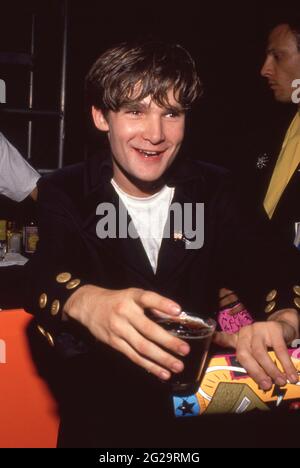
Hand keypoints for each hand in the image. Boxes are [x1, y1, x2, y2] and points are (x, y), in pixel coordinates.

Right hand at [64, 285, 189, 379]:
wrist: (88, 305)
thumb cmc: (117, 300)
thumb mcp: (132, 295)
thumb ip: (151, 304)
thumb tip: (175, 316)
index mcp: (132, 297)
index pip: (148, 298)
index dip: (163, 304)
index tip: (178, 311)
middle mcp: (125, 313)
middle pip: (148, 329)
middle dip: (168, 341)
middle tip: (185, 350)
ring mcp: (118, 329)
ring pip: (142, 347)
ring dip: (161, 358)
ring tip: (177, 366)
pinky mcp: (114, 343)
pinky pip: (134, 356)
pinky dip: (149, 365)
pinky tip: (162, 372)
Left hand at [213, 309, 298, 390]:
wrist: (284, 327)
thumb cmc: (267, 343)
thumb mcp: (255, 349)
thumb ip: (252, 362)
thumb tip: (258, 384)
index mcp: (239, 338)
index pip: (226, 340)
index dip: (218, 339)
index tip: (211, 338)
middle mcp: (246, 332)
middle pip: (245, 354)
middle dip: (255, 372)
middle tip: (266, 385)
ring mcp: (258, 328)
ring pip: (261, 353)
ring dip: (272, 370)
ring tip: (281, 382)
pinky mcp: (273, 328)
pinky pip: (279, 350)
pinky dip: (286, 364)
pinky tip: (291, 374)